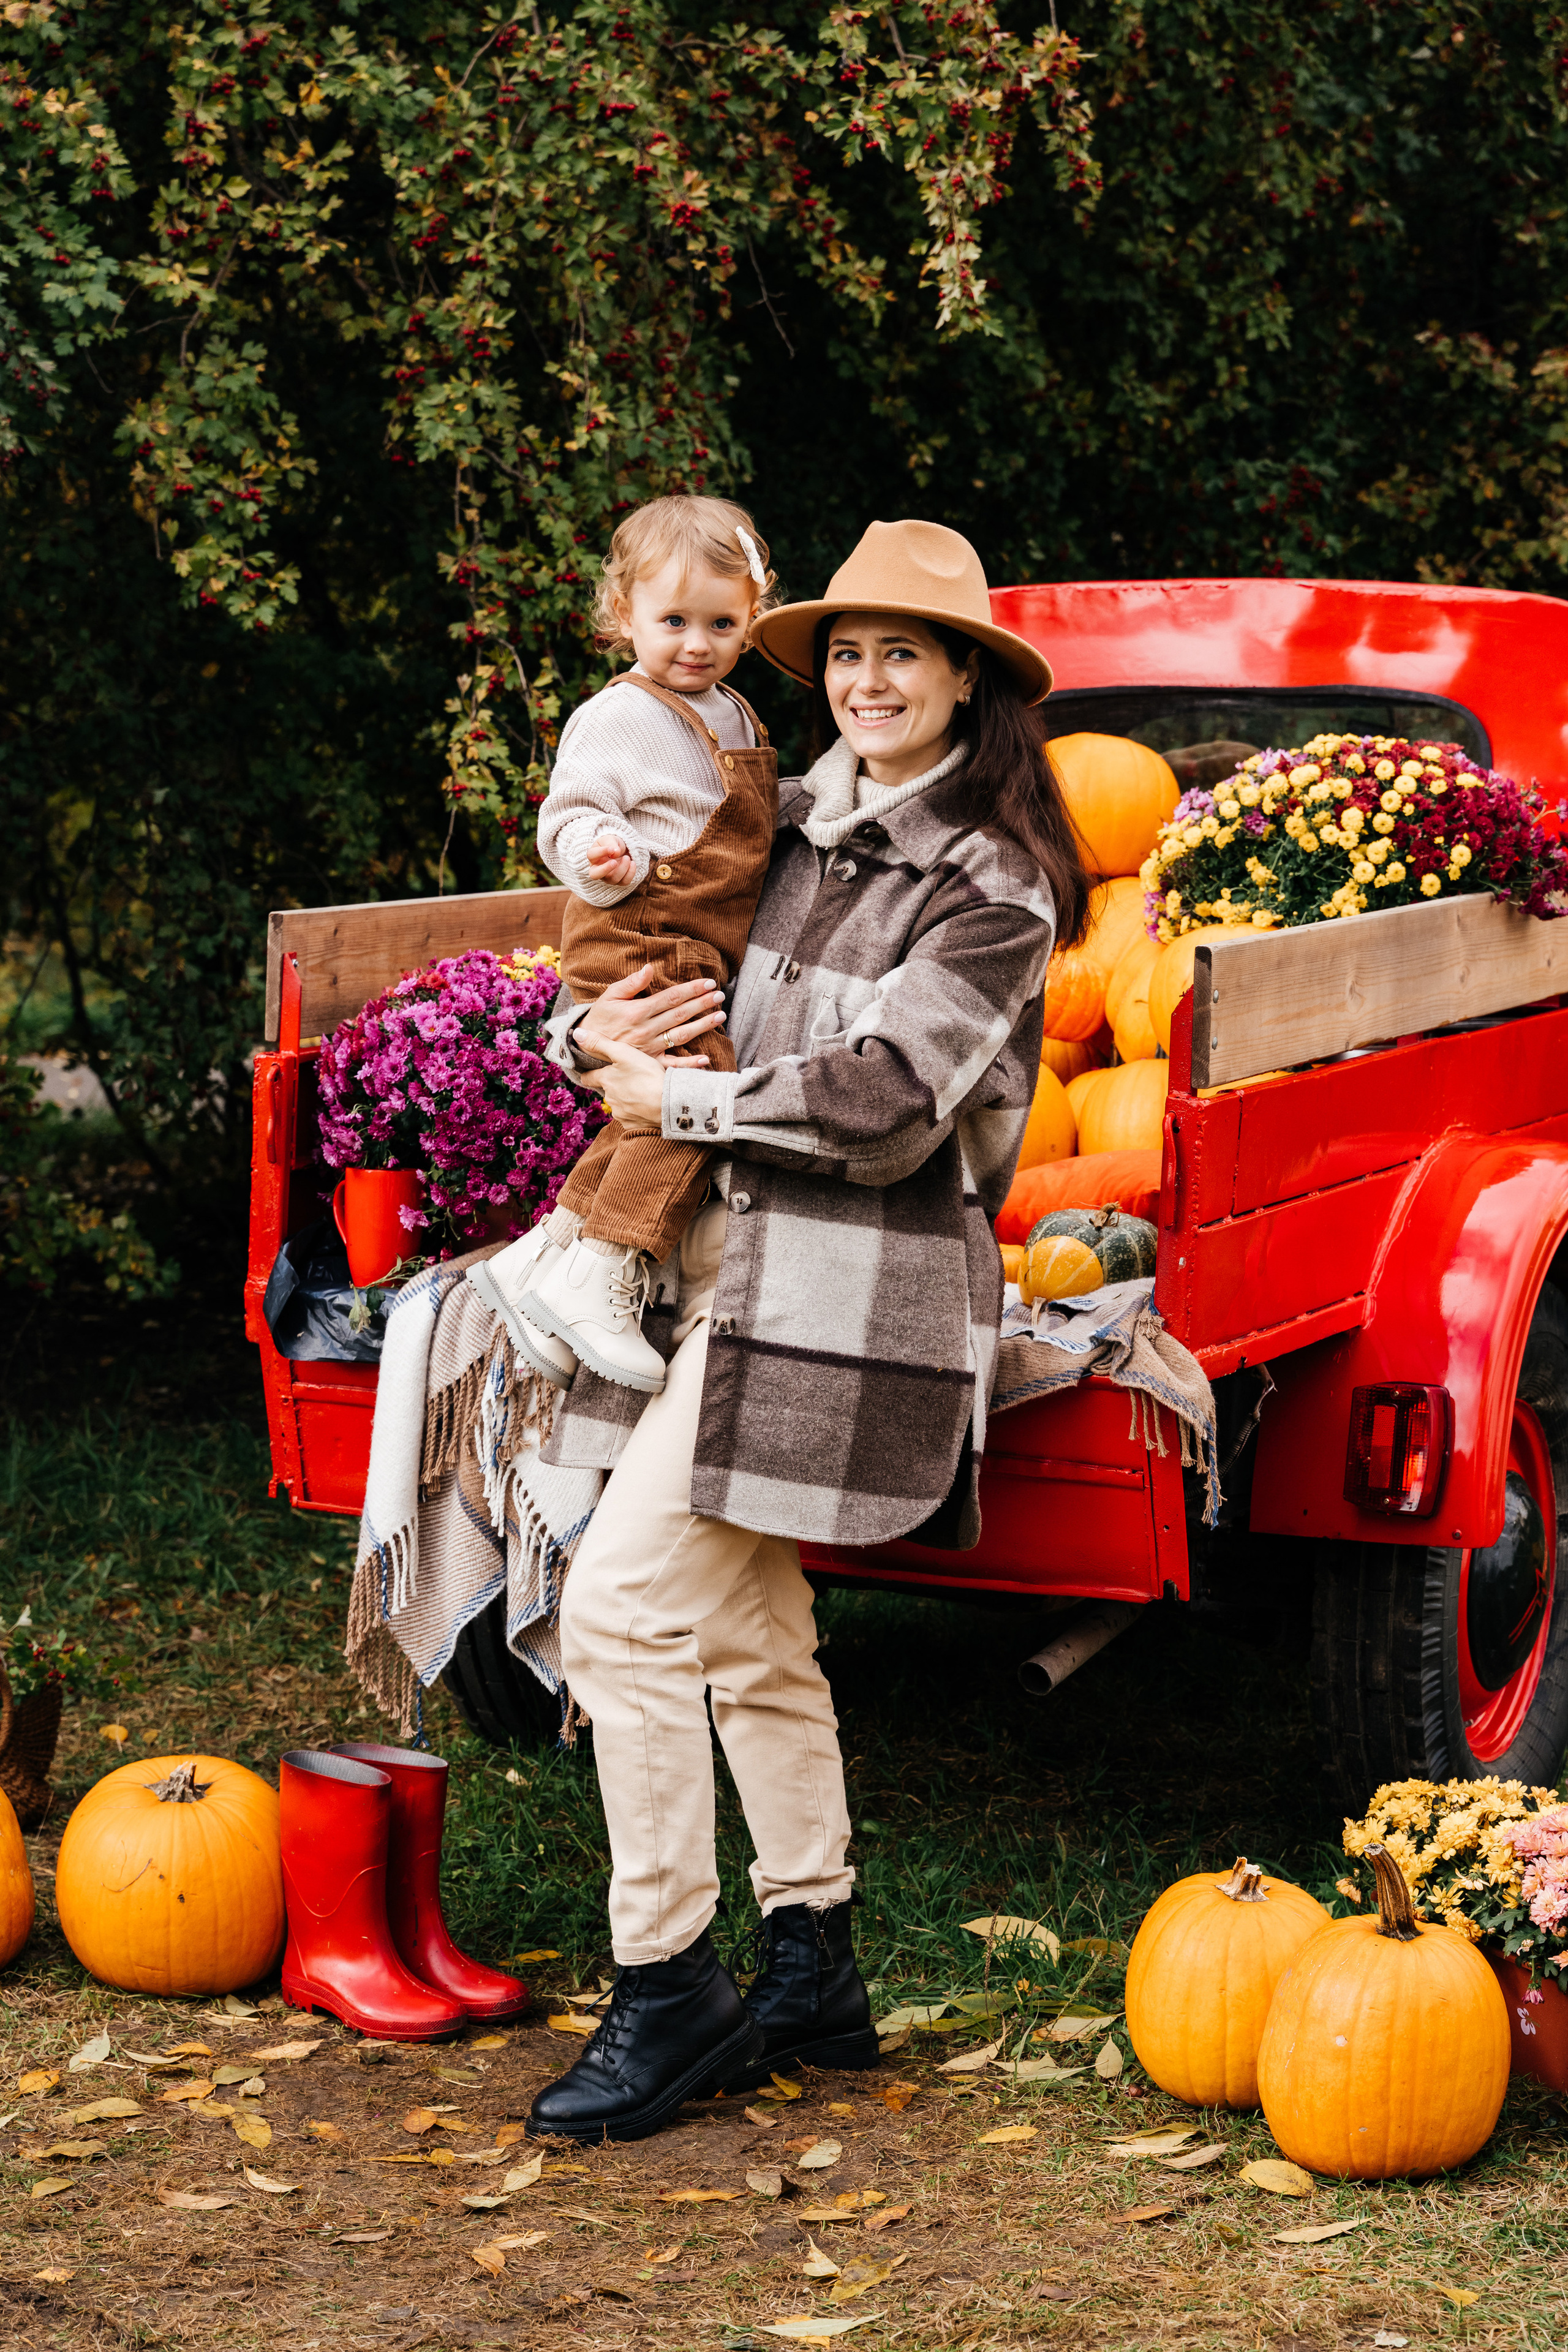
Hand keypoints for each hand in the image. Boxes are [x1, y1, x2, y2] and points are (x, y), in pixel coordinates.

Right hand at [577, 967, 725, 1067]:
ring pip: (681, 1036)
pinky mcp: (649, 1063)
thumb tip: (649, 967)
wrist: (584, 1047)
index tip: (709, 983)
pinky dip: (689, 1063)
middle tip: (720, 995)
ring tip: (720, 1016)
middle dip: (702, 1003)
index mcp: (638, 1011)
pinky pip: (671, 1064)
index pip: (671, 997)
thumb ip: (631, 983)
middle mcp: (646, 1029)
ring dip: (702, 1026)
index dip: (691, 989)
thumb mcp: (610, 996)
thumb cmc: (600, 1017)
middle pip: (680, 1014)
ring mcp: (649, 1048)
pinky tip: (706, 1058)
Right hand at [587, 829, 634, 886]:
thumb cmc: (613, 845)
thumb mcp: (611, 839)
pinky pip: (624, 881)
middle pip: (594, 875)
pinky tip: (632, 863)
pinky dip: (630, 872)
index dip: (601, 852)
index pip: (591, 855)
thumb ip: (611, 843)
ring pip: (613, 879)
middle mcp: (598, 869)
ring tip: (627, 858)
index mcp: (593, 857)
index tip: (611, 849)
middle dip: (605, 869)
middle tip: (614, 862)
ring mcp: (608, 877)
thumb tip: (615, 853)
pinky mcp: (619, 881)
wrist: (624, 850)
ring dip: (622, 868)